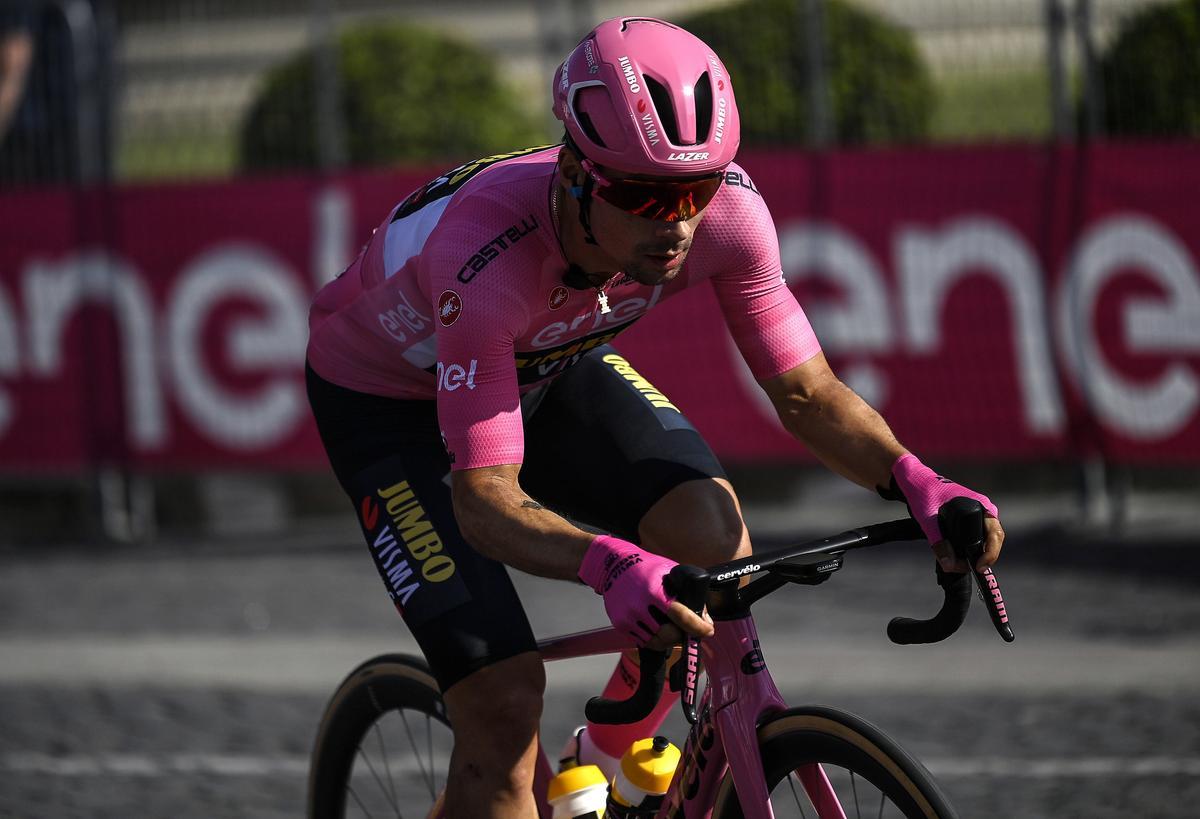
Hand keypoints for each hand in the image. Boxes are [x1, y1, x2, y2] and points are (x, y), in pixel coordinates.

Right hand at [578, 535, 713, 645]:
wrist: (614, 565)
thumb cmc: (646, 566)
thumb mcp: (670, 571)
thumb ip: (688, 593)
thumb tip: (704, 618)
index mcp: (654, 591)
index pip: (681, 616)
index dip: (698, 627)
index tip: (708, 631)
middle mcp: (639, 606)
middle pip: (668, 635)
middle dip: (682, 636)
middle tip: (687, 631)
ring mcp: (628, 617)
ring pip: (656, 642)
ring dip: (668, 640)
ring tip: (673, 631)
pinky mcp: (620, 624)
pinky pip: (642, 641)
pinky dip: (654, 639)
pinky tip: (658, 630)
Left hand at [891, 454, 1003, 572]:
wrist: (916, 481)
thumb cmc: (923, 494)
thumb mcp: (927, 519)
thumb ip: (938, 542)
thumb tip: (950, 566)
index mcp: (980, 504)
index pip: (995, 534)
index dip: (990, 553)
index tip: (978, 567)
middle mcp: (983, 509)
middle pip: (992, 540)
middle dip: (981, 557)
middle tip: (963, 568)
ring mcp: (978, 514)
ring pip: (984, 540)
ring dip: (973, 554)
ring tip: (956, 564)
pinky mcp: (970, 519)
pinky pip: (976, 537)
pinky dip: (968, 549)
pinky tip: (956, 557)